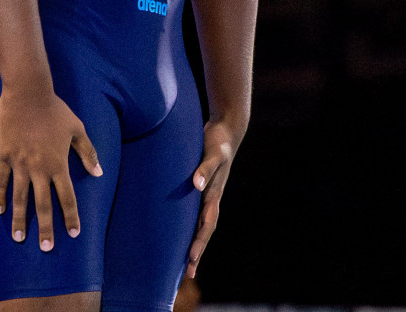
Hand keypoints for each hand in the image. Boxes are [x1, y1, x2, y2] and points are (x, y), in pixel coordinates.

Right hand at [0, 86, 101, 250]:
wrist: (27, 93)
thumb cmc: (55, 109)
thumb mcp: (77, 129)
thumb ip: (87, 152)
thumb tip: (98, 173)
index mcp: (58, 163)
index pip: (67, 197)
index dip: (70, 216)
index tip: (73, 233)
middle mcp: (39, 168)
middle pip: (43, 204)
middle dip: (45, 228)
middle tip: (46, 247)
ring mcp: (19, 163)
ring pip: (20, 198)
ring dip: (20, 219)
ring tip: (19, 238)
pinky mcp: (4, 156)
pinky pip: (1, 181)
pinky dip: (0, 196)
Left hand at [185, 119, 238, 278]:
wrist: (225, 131)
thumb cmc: (218, 142)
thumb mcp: (213, 154)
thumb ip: (205, 168)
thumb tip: (196, 185)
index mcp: (214, 194)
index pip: (206, 224)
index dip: (199, 242)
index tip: (191, 258)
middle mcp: (210, 198)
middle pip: (204, 231)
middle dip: (197, 252)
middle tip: (189, 273)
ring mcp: (206, 195)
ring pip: (200, 225)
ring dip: (193, 243)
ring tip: (186, 263)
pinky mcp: (200, 188)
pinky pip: (193, 212)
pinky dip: (189, 226)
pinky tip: (179, 233)